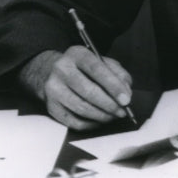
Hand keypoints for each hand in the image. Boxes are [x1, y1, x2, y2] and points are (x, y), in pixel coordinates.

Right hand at [18, 46, 132, 129]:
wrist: (51, 72)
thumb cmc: (83, 68)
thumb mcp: (101, 61)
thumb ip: (117, 72)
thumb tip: (126, 92)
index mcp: (77, 54)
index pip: (96, 69)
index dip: (113, 86)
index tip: (126, 99)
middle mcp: (62, 70)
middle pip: (88, 91)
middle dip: (109, 104)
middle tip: (122, 111)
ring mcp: (53, 89)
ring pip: (81, 108)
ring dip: (102, 115)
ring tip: (113, 116)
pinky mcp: (51, 107)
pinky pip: (73, 121)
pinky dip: (90, 124)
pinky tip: (99, 120)